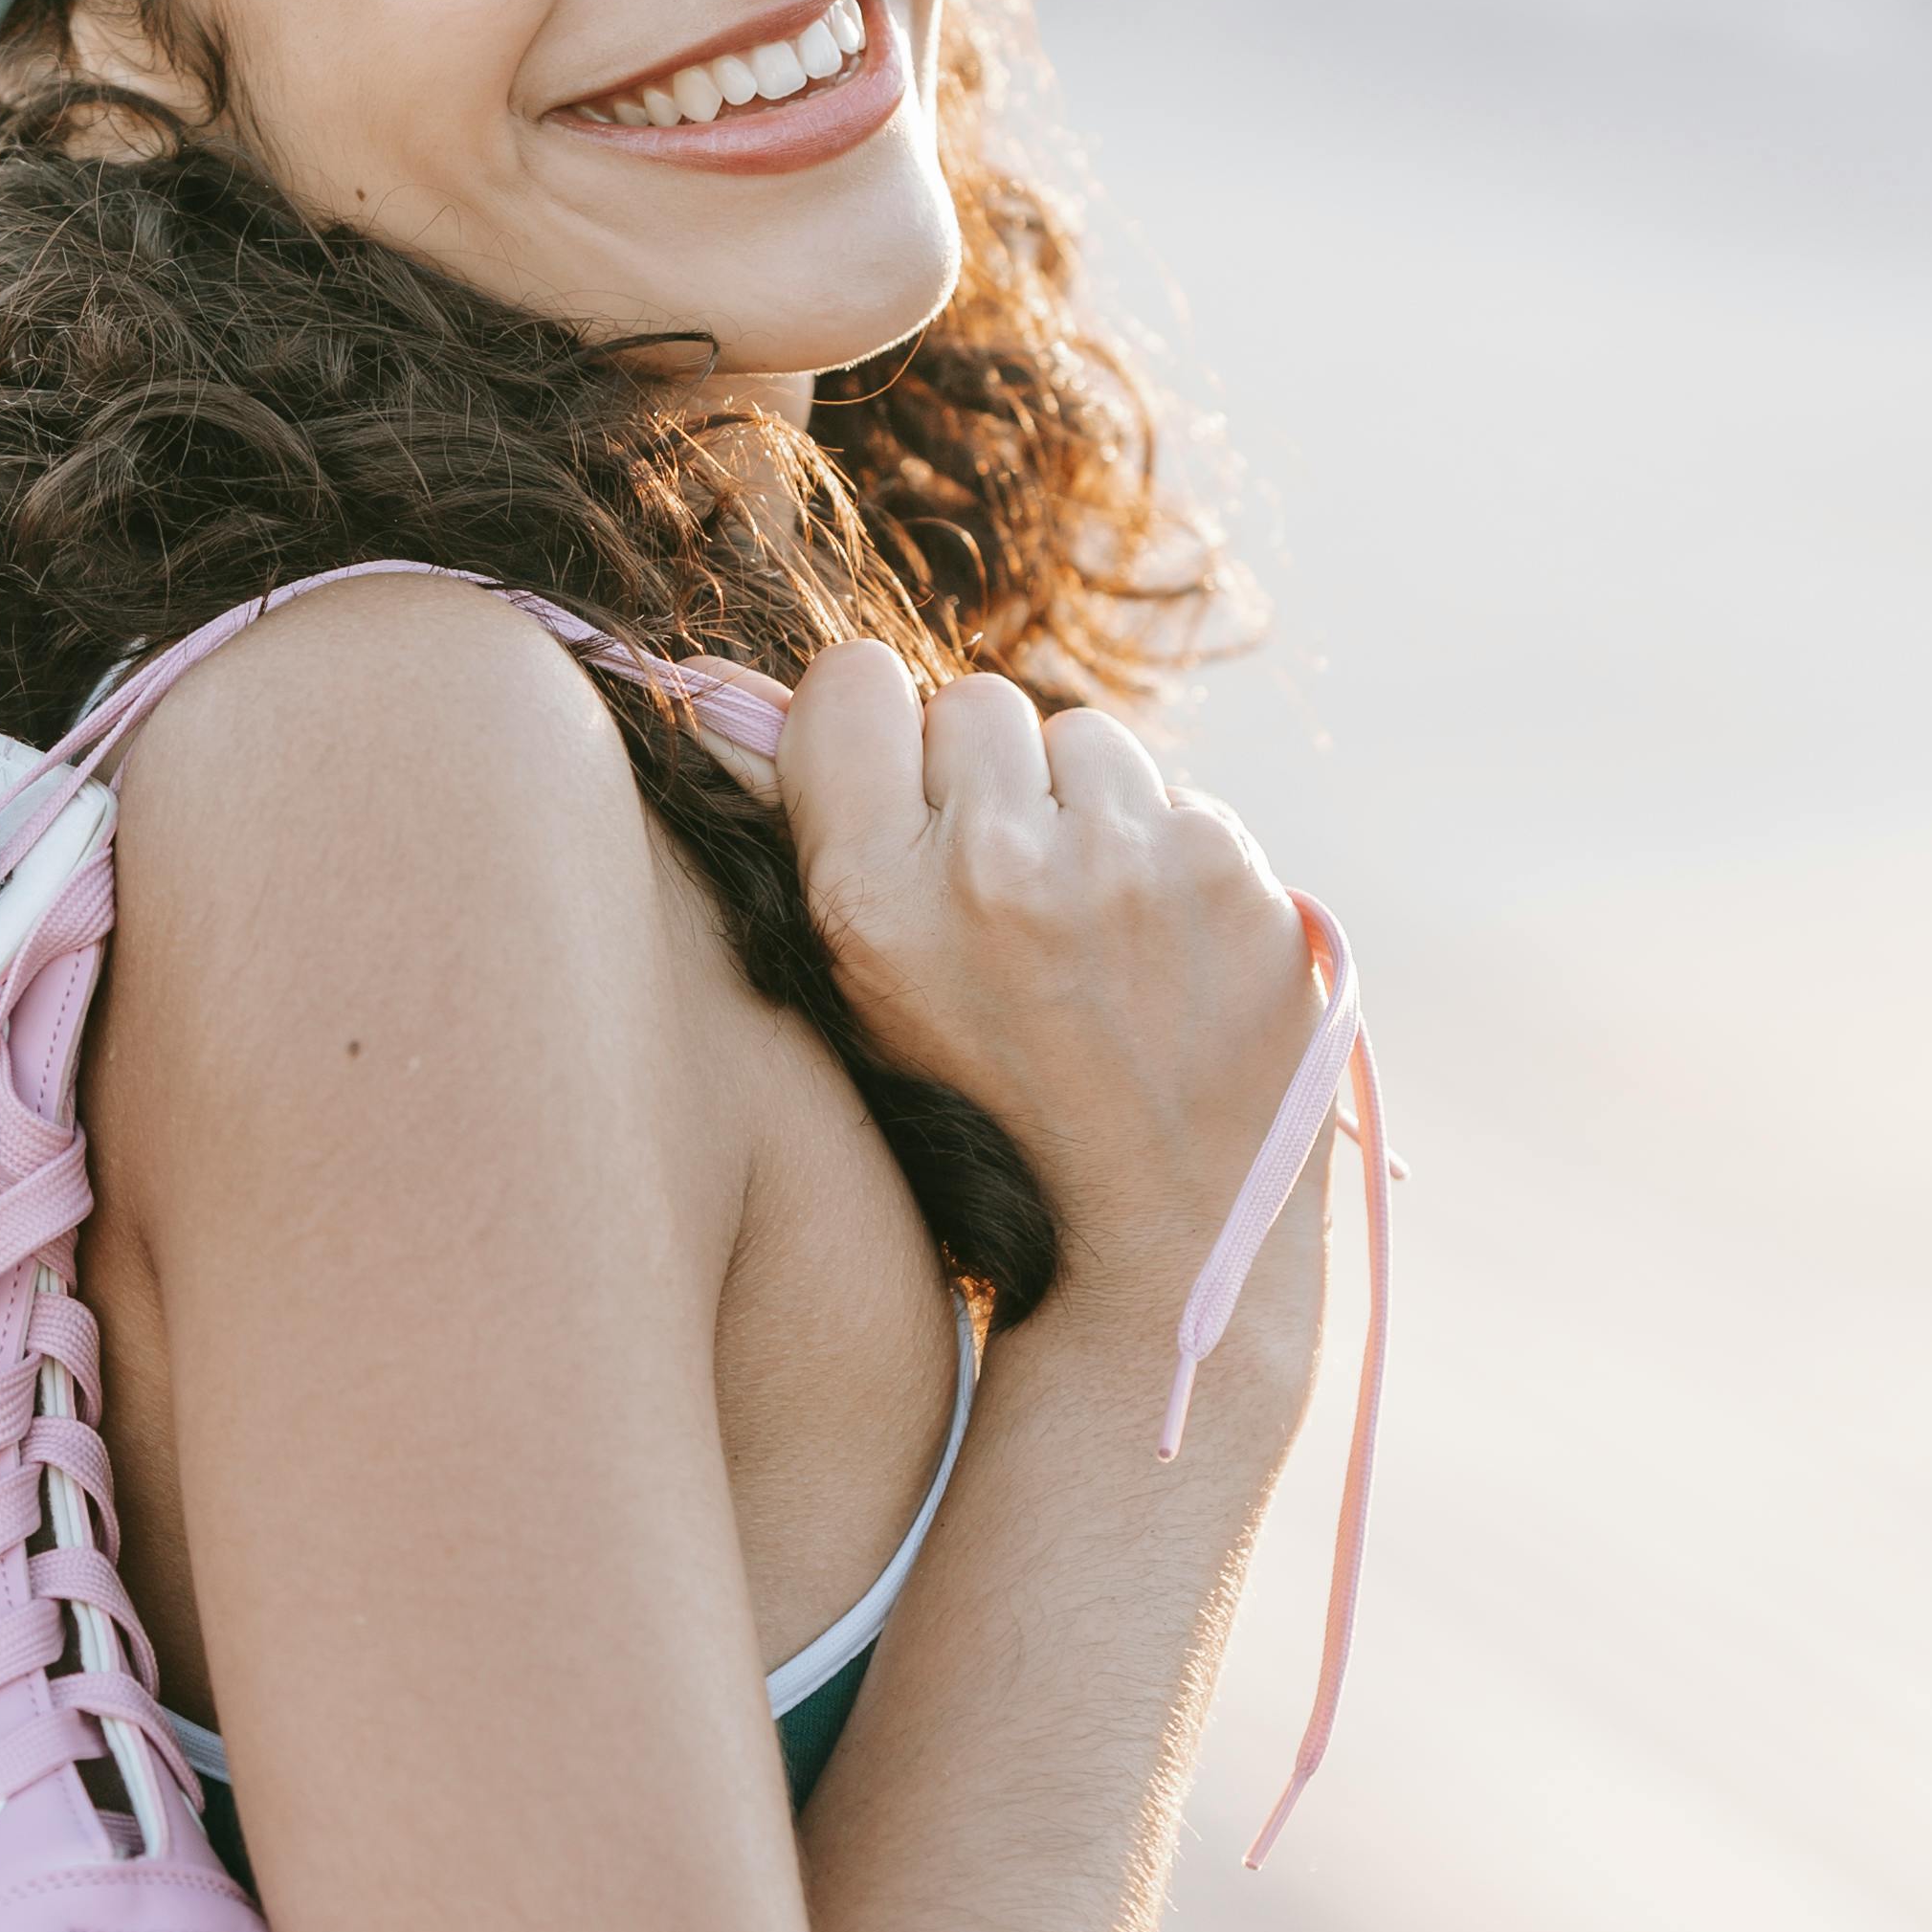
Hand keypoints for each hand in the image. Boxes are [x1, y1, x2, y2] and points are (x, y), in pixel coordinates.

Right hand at [775, 653, 1317, 1344]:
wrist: (1161, 1249)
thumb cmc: (983, 1115)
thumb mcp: (857, 991)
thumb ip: (796, 827)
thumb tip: (707, 683)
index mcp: (867, 903)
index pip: (849, 681)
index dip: (876, 738)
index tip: (902, 809)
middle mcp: (990, 874)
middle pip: (968, 704)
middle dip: (987, 786)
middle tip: (1009, 910)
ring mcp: (1120, 867)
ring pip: (1077, 735)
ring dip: (1081, 812)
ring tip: (1091, 939)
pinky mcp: (1224, 870)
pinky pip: (1172, 793)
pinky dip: (1167, 858)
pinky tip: (1165, 957)